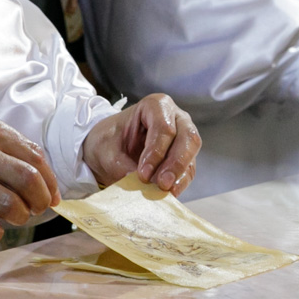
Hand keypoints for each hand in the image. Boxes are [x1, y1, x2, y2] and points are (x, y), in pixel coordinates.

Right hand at [0, 114, 59, 243]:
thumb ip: (4, 142)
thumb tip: (39, 170)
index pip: (34, 157)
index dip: (50, 181)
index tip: (52, 195)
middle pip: (28, 180)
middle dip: (41, 201)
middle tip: (38, 210)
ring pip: (10, 205)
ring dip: (21, 218)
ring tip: (16, 219)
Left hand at [82, 93, 200, 193]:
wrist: (109, 149)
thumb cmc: (108, 141)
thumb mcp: (106, 150)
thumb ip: (121, 165)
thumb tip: (135, 180)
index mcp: (155, 106)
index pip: (163, 127)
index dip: (156, 151)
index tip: (143, 174)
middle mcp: (175, 117)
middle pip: (187, 137)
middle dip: (176, 162)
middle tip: (162, 184)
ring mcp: (183, 136)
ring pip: (191, 153)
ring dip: (180, 174)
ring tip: (165, 191)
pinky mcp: (184, 156)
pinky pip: (189, 168)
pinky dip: (181, 181)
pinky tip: (170, 193)